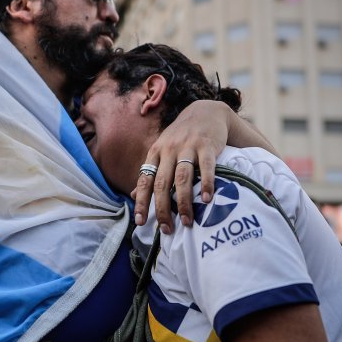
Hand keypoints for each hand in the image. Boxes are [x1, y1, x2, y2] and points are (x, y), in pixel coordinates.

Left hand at [132, 101, 227, 232]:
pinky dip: (206, 183)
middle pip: (162, 182)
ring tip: (187, 221)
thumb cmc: (182, 136)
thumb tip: (134, 194)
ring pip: (182, 178)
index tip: (140, 222)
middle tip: (166, 229)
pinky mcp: (207, 146)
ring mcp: (188, 147)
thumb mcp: (163, 150)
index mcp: (156, 152)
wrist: (206, 112)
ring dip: (184, 202)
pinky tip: (207, 199)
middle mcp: (169, 149)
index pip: (145, 180)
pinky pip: (206, 167)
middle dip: (163, 208)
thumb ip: (151, 171)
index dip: (141, 202)